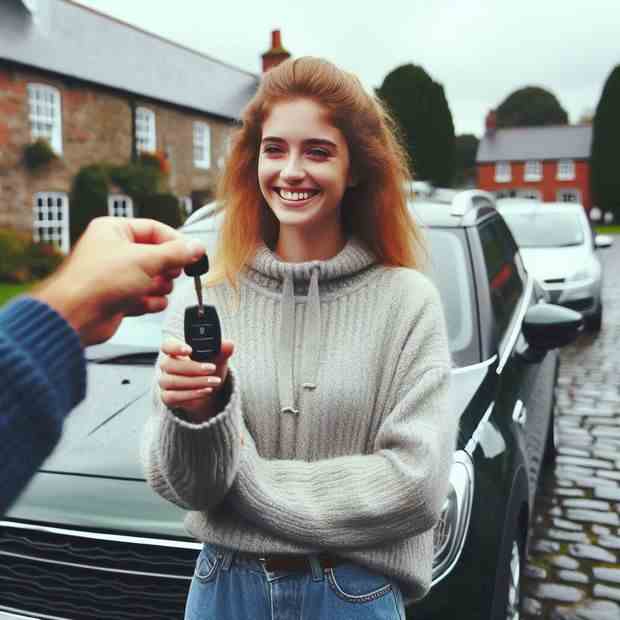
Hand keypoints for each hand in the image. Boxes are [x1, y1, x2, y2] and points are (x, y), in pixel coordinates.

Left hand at [31, 217, 204, 345]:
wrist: (76, 317)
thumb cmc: (97, 282)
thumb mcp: (146, 260)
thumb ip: (176, 253)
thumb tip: (196, 247)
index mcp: (114, 231)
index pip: (155, 229)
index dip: (175, 241)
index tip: (192, 252)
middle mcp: (115, 251)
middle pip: (157, 256)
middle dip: (166, 269)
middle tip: (170, 272)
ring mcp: (117, 276)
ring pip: (154, 278)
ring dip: (158, 287)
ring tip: (150, 289)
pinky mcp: (119, 298)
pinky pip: (147, 297)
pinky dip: (149, 302)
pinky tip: (143, 303)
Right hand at [159, 336, 234, 421]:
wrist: (210, 389)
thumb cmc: (210, 367)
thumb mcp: (219, 358)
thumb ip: (222, 350)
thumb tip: (228, 344)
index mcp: (175, 350)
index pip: (167, 345)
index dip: (175, 347)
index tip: (189, 350)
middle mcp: (167, 365)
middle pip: (170, 364)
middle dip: (193, 367)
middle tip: (212, 369)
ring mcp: (165, 382)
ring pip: (172, 381)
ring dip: (196, 382)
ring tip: (214, 382)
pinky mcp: (168, 397)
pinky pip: (173, 396)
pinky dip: (191, 394)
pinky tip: (206, 391)